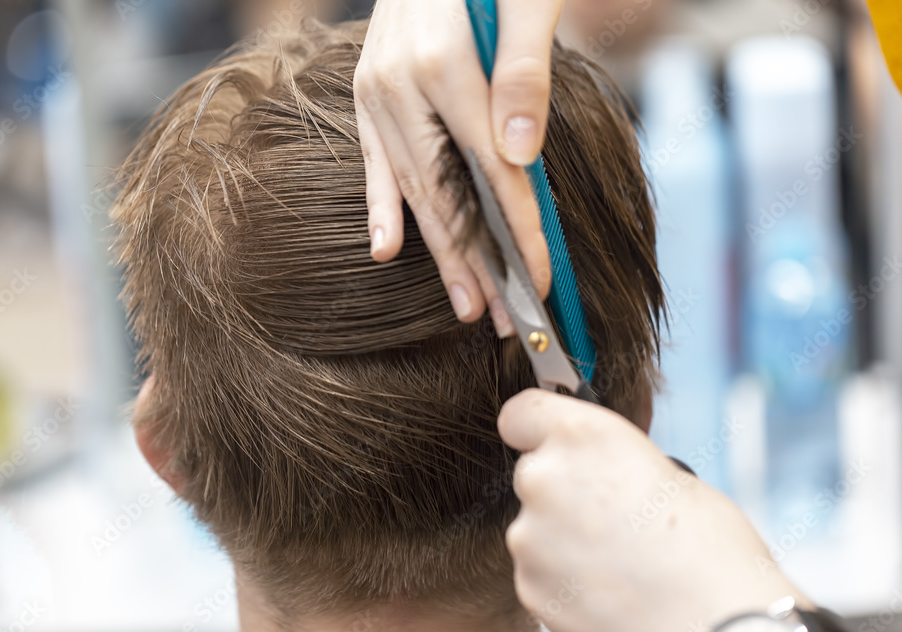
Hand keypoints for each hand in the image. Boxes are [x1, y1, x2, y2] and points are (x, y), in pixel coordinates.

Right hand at [354, 0, 560, 328]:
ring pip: (412, 188)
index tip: (541, 283)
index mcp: (442, 63)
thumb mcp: (528, 0)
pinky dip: (382, 206)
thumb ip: (523, 70)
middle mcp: (399, 83)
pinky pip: (375, 160)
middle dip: (478, 262)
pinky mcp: (369, 90)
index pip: (490, 169)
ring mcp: (377, 89)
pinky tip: (387, 249)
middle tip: (504, 321)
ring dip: (440, 252)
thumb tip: (517, 152)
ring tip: (466, 304)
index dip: (518, 231)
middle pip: (445, 193)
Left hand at [498, 389, 806, 631]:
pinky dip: (562, 580)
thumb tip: (596, 466)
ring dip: (561, 539)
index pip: (520, 413)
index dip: (535, 428)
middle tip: (609, 518)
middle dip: (561, 491)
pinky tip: (608, 591)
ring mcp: (529, 536)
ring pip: (534, 527)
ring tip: (618, 563)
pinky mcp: (528, 586)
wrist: (719, 630)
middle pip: (533, 473)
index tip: (550, 443)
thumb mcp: (667, 474)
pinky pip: (537, 572)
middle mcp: (544, 478)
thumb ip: (611, 460)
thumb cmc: (712, 549)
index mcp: (581, 436)